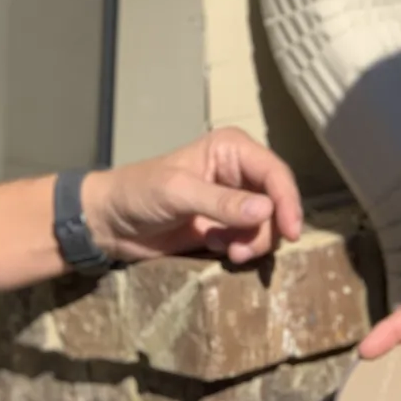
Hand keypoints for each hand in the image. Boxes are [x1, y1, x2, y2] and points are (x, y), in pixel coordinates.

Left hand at [84, 128, 303, 264]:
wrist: (110, 223)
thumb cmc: (137, 193)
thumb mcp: (177, 192)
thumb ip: (221, 202)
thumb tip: (266, 210)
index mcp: (231, 149)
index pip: (274, 173)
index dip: (287, 202)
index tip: (290, 234)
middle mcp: (239, 172)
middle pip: (277, 202)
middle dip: (266, 230)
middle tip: (241, 251)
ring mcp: (234, 201)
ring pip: (267, 225)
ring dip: (252, 243)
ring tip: (224, 249)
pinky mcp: (226, 226)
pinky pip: (251, 240)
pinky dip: (240, 249)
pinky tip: (214, 247)